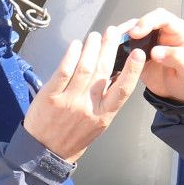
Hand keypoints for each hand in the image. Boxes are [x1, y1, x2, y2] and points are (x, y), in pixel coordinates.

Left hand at [21, 29, 145, 163]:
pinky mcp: (51, 96)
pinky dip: (71, 56)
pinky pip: (63, 71)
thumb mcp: (97, 124)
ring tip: (95, 36)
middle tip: (112, 32)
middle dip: (109, 48)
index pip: (123, 90)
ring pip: (84, 68)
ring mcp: (69, 101)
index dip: (132, 70)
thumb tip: (113, 75)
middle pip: (103, 72)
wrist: (45, 152)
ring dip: (91, 48)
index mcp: (103, 115)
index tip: (138, 53)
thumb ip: (105, 102)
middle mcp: (88, 107)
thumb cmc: (73, 137)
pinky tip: (76, 45)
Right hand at [113, 10, 183, 104]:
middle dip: (132, 26)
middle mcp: (163, 32)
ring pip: (133, 29)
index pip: (163, 18)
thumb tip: (156, 52)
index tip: (137, 32)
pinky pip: (127, 43)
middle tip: (124, 37)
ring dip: (123, 34)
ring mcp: (150, 41)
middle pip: (144, 20)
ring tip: (113, 42)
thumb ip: (177, 60)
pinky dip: (119, 45)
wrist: (179, 95)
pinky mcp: (139, 51)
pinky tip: (112, 50)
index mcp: (179, 32)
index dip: (148, 21)